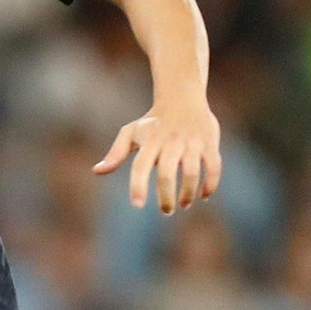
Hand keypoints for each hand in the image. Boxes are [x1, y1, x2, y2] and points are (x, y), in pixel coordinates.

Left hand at [93, 98, 220, 213]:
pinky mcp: (209, 144)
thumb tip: (97, 171)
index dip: (138, 186)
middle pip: (166, 173)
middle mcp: (170, 142)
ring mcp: (191, 143)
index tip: (137, 205)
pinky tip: (203, 196)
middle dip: (166, 196)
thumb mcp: (131, 132)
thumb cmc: (152, 121)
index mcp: (149, 141)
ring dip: (188, 193)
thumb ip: (115, 153)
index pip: (140, 166)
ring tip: (183, 204)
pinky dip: (210, 185)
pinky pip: (213, 167)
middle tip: (166, 211)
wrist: (181, 97)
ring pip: (191, 172)